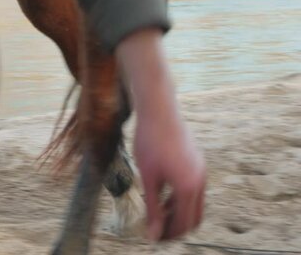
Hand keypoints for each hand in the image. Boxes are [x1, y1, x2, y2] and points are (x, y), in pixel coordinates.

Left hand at [133, 104, 205, 240]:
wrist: (159, 111)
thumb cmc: (149, 142)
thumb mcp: (148, 178)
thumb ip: (152, 208)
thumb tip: (153, 234)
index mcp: (188, 187)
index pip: (184, 224)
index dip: (169, 235)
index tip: (153, 238)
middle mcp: (200, 180)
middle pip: (193, 217)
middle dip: (177, 227)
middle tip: (157, 231)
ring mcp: (201, 170)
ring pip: (194, 204)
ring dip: (178, 213)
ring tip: (157, 216)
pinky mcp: (197, 163)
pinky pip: (193, 190)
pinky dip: (181, 199)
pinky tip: (162, 198)